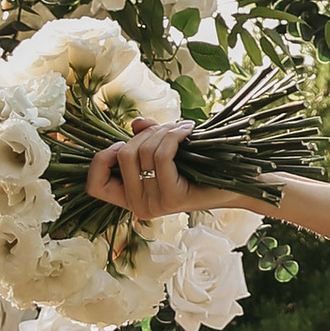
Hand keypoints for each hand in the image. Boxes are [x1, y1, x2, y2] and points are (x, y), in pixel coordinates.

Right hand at [86, 118, 225, 222]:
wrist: (234, 185)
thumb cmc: (199, 168)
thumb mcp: (166, 151)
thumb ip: (147, 138)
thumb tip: (136, 123)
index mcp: (130, 198)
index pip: (95, 186)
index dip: (100, 161)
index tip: (120, 145)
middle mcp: (138, 206)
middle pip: (122, 155)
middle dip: (145, 134)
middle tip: (169, 129)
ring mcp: (154, 204)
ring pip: (142, 152)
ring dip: (162, 132)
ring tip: (181, 129)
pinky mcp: (172, 197)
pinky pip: (161, 155)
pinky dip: (172, 136)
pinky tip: (188, 130)